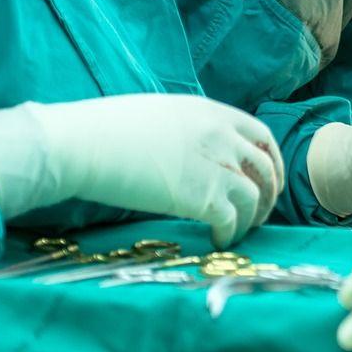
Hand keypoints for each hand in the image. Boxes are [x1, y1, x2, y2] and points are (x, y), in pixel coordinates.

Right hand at [0, 94, 283, 247]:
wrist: (81, 145)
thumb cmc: (104, 129)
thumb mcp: (160, 114)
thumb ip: (188, 128)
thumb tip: (193, 148)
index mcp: (211, 111)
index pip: (260, 135)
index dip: (269, 160)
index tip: (266, 178)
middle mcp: (221, 136)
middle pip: (265, 168)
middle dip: (269, 193)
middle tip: (260, 213)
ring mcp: (215, 166)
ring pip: (255, 198)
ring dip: (251, 219)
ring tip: (238, 233)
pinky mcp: (202, 198)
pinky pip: (232, 221)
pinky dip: (230, 234)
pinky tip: (218, 240)